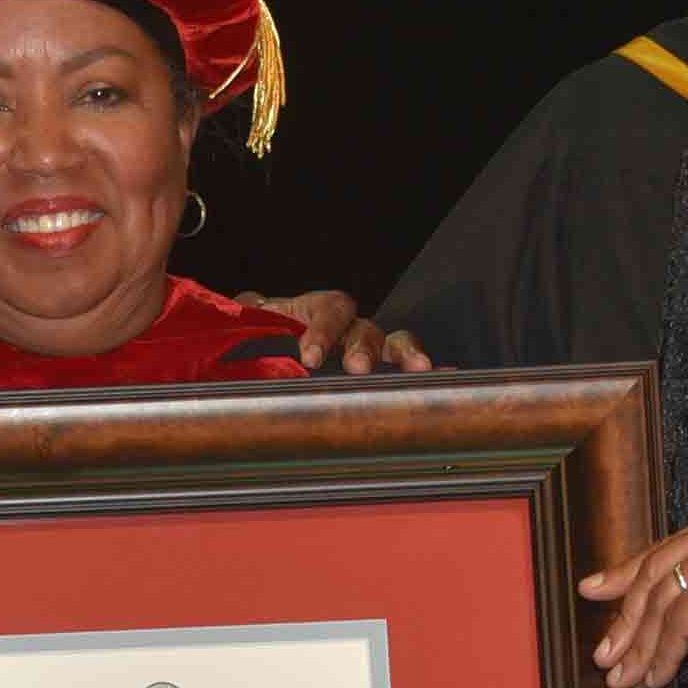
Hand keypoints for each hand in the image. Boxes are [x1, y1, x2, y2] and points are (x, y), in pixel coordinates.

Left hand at [240, 289, 436, 373]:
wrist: (260, 356)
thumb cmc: (258, 340)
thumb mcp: (246, 328)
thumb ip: (243, 318)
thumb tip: (242, 306)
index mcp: (315, 310)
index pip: (330, 309)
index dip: (323, 329)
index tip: (309, 355)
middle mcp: (348, 328)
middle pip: (366, 328)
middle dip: (364, 347)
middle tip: (357, 367)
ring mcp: (367, 351)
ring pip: (394, 344)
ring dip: (405, 356)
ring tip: (417, 370)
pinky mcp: (380, 376)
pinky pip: (406, 373)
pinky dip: (426, 377)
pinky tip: (444, 380)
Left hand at [579, 495, 687, 687]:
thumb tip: (643, 613)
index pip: (669, 547)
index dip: (627, 572)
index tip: (594, 590)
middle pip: (658, 571)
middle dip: (625, 616)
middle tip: (604, 652)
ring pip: (663, 602)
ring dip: (638, 644)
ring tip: (624, 675)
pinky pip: (678, 625)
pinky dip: (662, 654)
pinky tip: (656, 676)